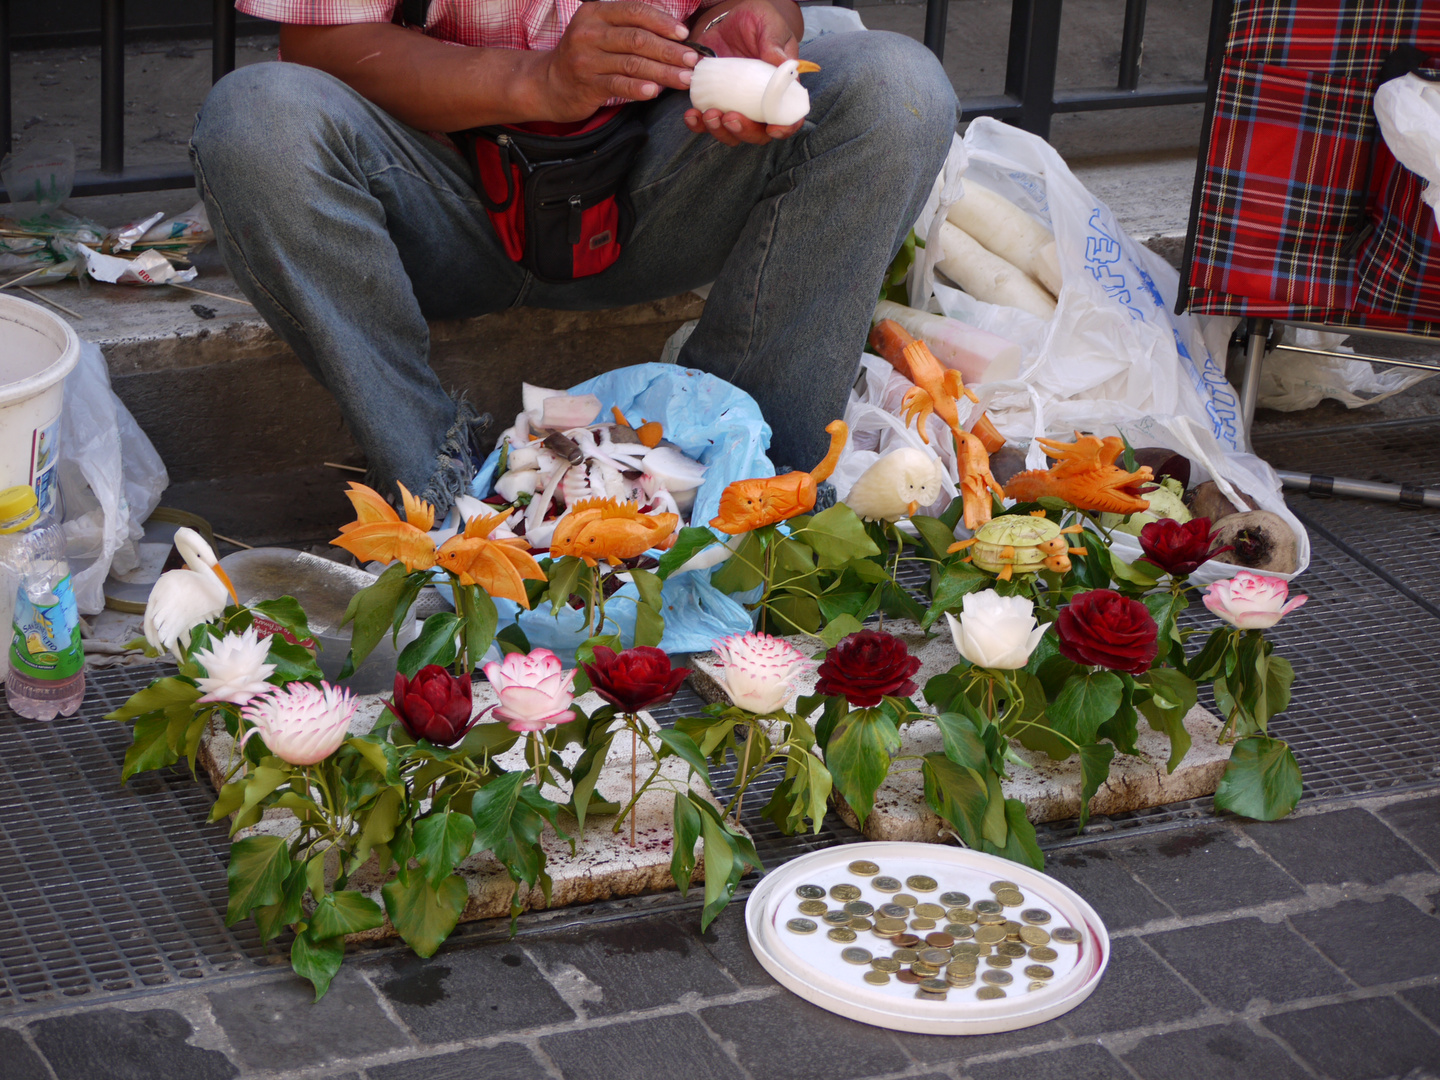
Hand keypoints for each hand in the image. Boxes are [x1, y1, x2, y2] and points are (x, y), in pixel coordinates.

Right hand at [539, 1, 699, 120]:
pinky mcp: (586, 84)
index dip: (662, 21)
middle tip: (692, 60)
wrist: (549, 83)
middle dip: (669, 50)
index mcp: (596, 12)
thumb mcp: (601, 31)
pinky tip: (655, 91)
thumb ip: (630, 26)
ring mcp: (586, 59)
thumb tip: (674, 30)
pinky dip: (639, 88)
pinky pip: (618, 85)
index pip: (635, 11)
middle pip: (637, 38)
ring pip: (632, 63)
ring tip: (684, 79)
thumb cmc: (586, 56)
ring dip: (662, 72)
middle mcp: (589, 32)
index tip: (684, 34)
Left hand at [682, 0, 805, 145]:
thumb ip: (774, 44)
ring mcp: (736, 106)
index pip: (788, 116)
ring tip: (709, 114)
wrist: (728, 19)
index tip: (772, 129)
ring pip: (731, 133)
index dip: (784, 128)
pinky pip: (706, 122)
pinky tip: (692, 115)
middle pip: (758, 133)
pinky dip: (698, 124)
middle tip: (729, 117)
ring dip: (720, 131)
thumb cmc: (756, 21)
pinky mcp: (714, 101)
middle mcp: (759, 104)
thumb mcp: (768, 25)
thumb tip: (781, 63)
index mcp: (780, 90)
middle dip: (744, 132)